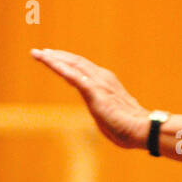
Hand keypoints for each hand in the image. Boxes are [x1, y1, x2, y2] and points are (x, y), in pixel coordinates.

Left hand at [31, 49, 148, 149]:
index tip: (54, 59)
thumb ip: (102, 111)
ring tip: (38, 53)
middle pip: (76, 62)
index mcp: (107, 84)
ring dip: (54, 58)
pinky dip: (58, 66)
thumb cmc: (130, 129)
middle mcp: (102, 78)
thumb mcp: (112, 118)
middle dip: (57, 56)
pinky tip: (47, 61)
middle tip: (41, 52)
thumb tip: (102, 115)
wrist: (143, 129)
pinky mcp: (94, 91)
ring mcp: (98, 83)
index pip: (84, 69)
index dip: (68, 63)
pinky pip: (72, 75)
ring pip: (72, 65)